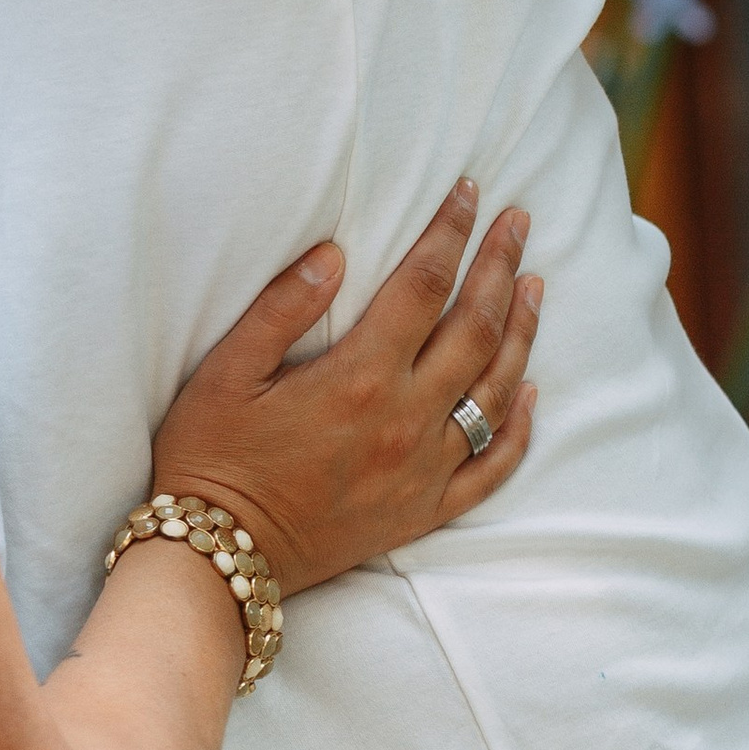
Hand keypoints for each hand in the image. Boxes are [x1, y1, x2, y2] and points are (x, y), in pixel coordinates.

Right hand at [144, 180, 539, 609]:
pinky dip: (519, 429)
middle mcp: (405, 421)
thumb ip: (283, 306)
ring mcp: (422, 471)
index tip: (468, 191)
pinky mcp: (424, 512)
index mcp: (359, 376)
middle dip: (499, 266)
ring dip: (520, 333)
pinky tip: (530, 393)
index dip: (450, 232)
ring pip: (495, 392)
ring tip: (535, 286)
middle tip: (519, 223)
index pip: (423, 285)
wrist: (222, 558)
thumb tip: (336, 253)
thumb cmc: (213, 455)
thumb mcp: (226, 370)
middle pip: (473, 328)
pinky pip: (492, 471)